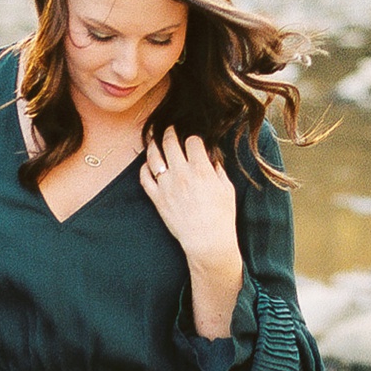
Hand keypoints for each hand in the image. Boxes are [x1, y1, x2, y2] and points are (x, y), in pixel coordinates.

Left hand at [140, 128, 238, 260]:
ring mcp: (166, 186)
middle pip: (170, 143)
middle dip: (170, 133)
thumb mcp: (227, 188)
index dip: (193, 139)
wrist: (207, 241)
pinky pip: (144, 178)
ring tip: (154, 140)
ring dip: (153, 145)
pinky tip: (147, 164)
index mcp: (201, 169)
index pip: (193, 141)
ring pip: (153, 157)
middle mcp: (181, 174)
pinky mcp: (157, 199)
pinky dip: (144, 168)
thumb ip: (217, 169)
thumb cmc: (221, 216)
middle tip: (169, 130)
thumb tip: (211, 158)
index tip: (194, 142)